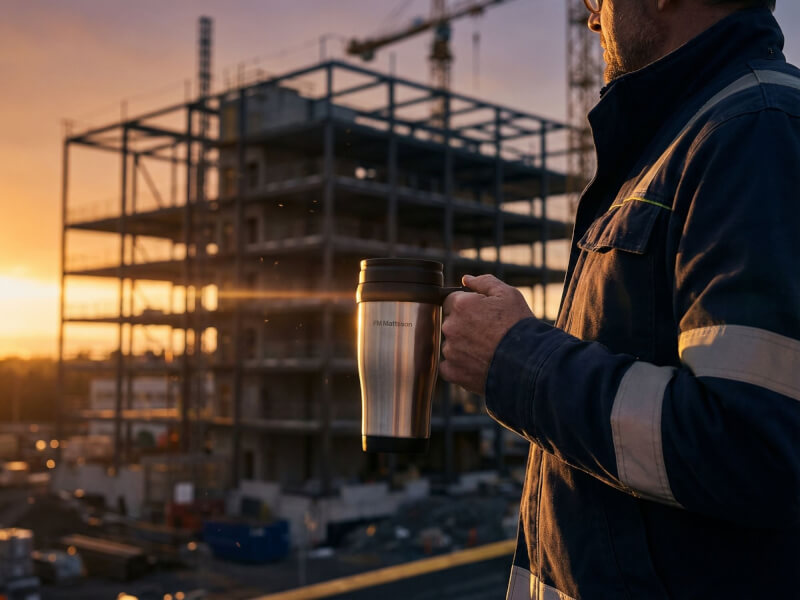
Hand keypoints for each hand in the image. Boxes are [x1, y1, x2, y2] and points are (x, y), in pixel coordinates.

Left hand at [440, 274, 533, 394]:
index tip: (482, 316)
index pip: (451, 301)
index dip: (468, 307)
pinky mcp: (452, 372)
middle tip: (488, 334)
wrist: (529, 363)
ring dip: (463, 347)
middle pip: (450, 323)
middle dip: (464, 326)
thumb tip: (466, 279)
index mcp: (460, 305)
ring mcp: (450, 351)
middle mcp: (450, 327)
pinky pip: (449, 367)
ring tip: (487, 351)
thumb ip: (484, 282)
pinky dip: (460, 366)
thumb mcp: (508, 294)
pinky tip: (479, 364)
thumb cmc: (520, 326)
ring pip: (451, 345)